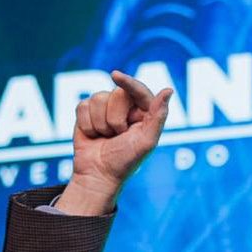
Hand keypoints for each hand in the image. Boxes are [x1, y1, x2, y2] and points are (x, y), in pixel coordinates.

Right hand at [57, 71, 172, 214]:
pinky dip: (86, 124)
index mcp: (144, 112)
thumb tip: (168, 90)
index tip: (115, 76)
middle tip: (117, 136)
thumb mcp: (146, 142)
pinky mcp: (87, 113)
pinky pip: (83, 105)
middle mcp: (126, 107)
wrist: (97, 175)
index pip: (138, 90)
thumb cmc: (124, 161)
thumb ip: (158, 116)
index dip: (128, 82)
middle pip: (116, 93)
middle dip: (114, 118)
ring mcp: (105, 108)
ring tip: (105, 137)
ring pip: (97, 98)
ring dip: (100, 124)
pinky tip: (93, 135)